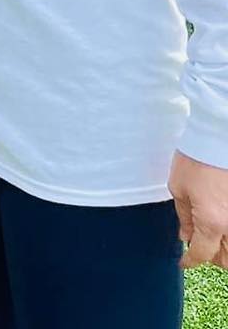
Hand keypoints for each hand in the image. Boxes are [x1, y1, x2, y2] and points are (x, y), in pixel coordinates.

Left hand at [170, 151, 227, 268]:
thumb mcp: (178, 188)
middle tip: (197, 244)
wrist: (218, 139)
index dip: (190, 261)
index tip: (183, 262)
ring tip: (210, 234)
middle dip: (211, 257)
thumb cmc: (196, 159)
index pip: (201, 253)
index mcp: (212, 222)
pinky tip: (219, 224)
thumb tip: (185, 236)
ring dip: (224, 249)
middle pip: (226, 260)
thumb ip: (184, 217)